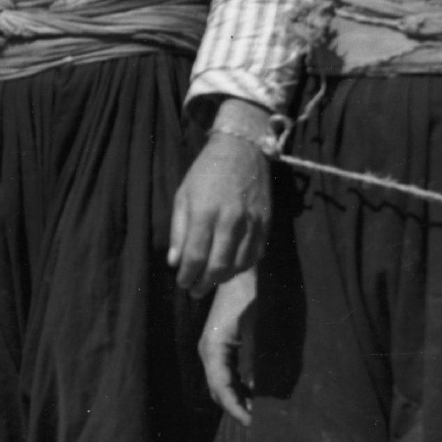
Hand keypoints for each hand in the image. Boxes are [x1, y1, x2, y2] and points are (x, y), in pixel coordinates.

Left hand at [168, 100, 270, 294]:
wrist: (242, 150)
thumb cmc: (206, 172)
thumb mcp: (183, 195)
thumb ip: (178, 230)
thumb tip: (174, 262)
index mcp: (205, 212)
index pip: (196, 256)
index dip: (187, 276)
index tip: (182, 284)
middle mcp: (231, 221)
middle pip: (219, 266)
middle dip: (204, 283)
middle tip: (194, 291)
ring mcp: (252, 223)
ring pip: (240, 265)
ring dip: (223, 278)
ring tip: (210, 280)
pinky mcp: (266, 224)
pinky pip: (256, 255)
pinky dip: (242, 266)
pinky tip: (231, 267)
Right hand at [201, 270, 257, 425]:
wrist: (243, 272)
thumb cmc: (251, 297)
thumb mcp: (257, 330)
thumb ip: (256, 362)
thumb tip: (260, 392)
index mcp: (213, 350)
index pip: (220, 389)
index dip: (236, 409)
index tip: (253, 424)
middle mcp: (209, 352)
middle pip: (217, 390)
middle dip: (236, 407)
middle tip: (261, 422)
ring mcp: (213, 348)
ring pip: (221, 383)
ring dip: (237, 398)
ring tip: (260, 411)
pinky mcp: (221, 344)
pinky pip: (226, 373)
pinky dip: (238, 386)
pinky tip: (255, 392)